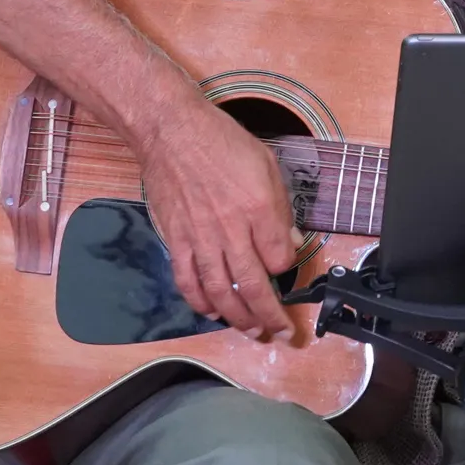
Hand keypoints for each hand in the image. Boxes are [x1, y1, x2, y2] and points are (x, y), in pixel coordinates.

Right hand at [134, 97, 301, 339]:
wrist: (172, 132)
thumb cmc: (221, 142)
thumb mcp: (267, 164)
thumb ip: (282, 206)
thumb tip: (292, 241)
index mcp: (259, 209)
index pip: (281, 259)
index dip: (287, 269)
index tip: (286, 266)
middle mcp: (231, 230)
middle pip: (254, 286)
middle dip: (270, 316)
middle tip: (281, 332)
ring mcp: (200, 238)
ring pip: (221, 292)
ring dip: (239, 318)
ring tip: (251, 332)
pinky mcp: (176, 240)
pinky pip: (188, 281)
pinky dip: (200, 302)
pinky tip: (212, 312)